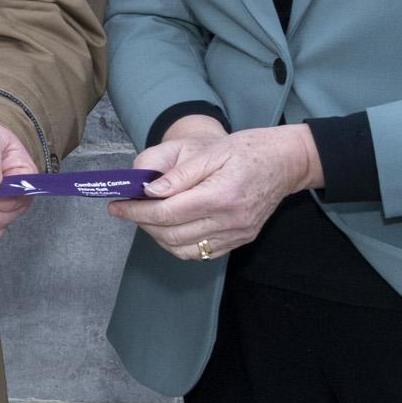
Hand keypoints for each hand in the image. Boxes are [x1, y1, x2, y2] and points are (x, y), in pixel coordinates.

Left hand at [108, 116, 318, 260]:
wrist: (286, 161)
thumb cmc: (247, 150)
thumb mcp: (210, 152)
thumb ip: (178, 174)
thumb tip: (148, 191)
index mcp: (221, 195)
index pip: (167, 212)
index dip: (136, 211)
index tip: (116, 206)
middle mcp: (231, 221)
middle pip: (173, 234)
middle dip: (143, 223)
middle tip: (126, 210)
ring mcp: (238, 234)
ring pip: (185, 249)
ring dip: (158, 237)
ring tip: (145, 217)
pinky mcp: (241, 239)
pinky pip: (202, 252)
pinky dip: (179, 244)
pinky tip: (169, 226)